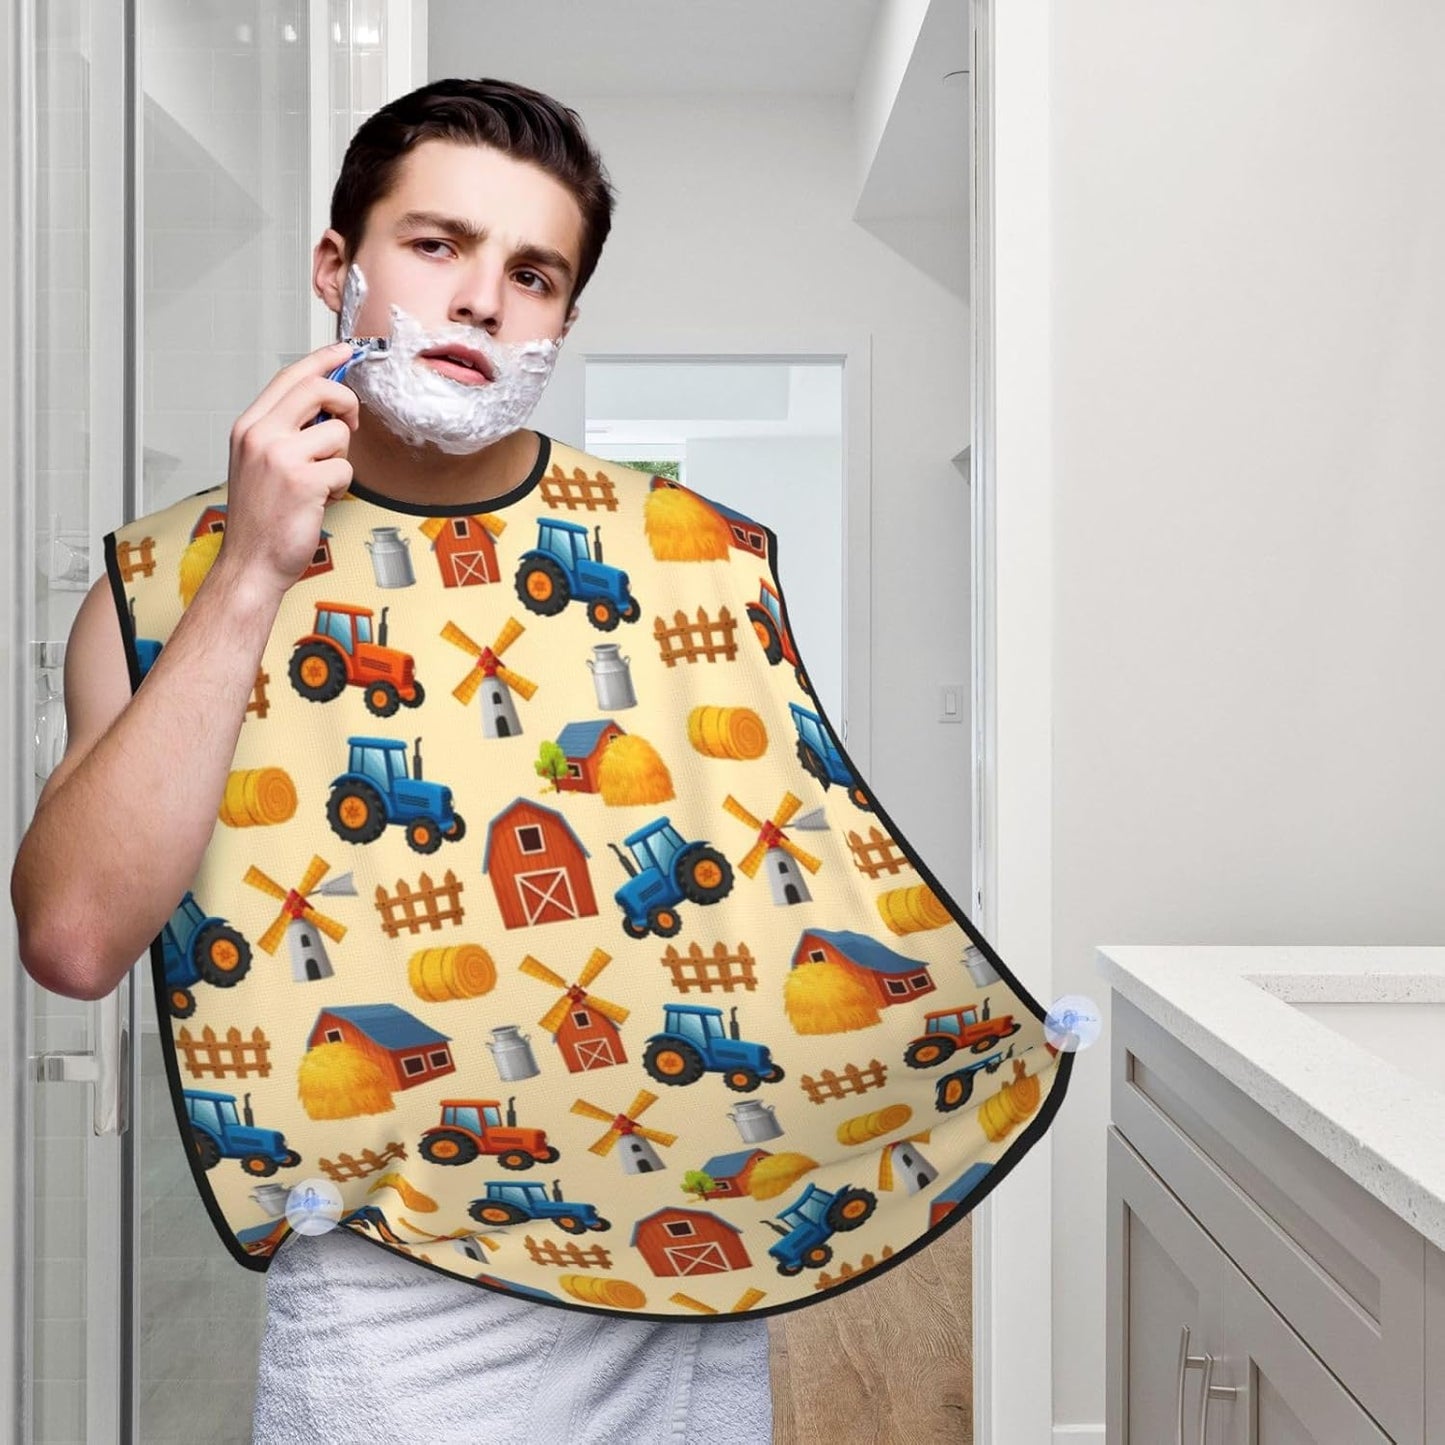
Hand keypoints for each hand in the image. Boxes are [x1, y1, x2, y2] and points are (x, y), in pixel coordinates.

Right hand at [216, 341, 360, 597]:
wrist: (251, 563)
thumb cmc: (261, 518)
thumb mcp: (261, 463)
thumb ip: (286, 431)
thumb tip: (326, 405)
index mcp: (249, 427)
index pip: (290, 377)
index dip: (322, 360)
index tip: (345, 351)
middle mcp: (260, 436)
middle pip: (317, 389)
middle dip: (345, 401)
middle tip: (349, 423)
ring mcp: (280, 457)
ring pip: (337, 434)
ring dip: (340, 459)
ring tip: (321, 482)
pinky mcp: (304, 481)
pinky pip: (345, 469)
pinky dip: (341, 487)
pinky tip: (320, 501)